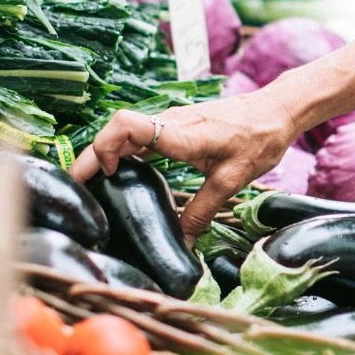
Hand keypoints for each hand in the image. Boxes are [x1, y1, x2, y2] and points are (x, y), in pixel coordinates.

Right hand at [72, 91, 299, 236]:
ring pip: (125, 131)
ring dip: (105, 153)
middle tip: (77, 187)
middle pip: (116, 129)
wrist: (277, 109)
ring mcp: (171, 120)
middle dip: (92, 156)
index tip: (107, 174)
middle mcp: (170, 121)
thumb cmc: (259, 139)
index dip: (106, 146)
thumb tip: (183, 245)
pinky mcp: (176, 124)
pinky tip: (122, 174)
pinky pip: (140, 134)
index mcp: (181, 134)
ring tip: (92, 184)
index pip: (127, 125)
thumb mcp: (232, 180)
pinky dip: (123, 151)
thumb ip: (202, 211)